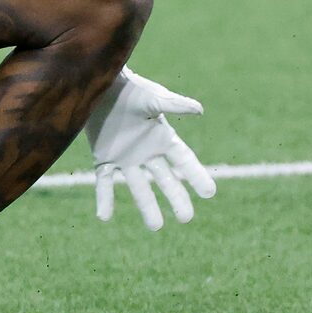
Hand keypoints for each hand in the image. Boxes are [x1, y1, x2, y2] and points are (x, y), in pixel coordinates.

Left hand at [85, 68, 214, 229]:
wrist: (101, 85)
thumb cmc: (131, 89)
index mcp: (162, 138)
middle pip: (165, 180)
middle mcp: (147, 153)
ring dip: (147, 207)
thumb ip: (174, 105)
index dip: (197, 176)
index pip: (183, 161)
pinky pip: (105, 183)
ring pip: (139, 188)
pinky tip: (104, 216)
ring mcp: (126, 158)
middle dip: (177, 198)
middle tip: (187, 218)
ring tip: (156, 227)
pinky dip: (105, 199)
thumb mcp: (153, 98)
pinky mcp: (104, 159)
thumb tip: (199, 110)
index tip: (210, 193)